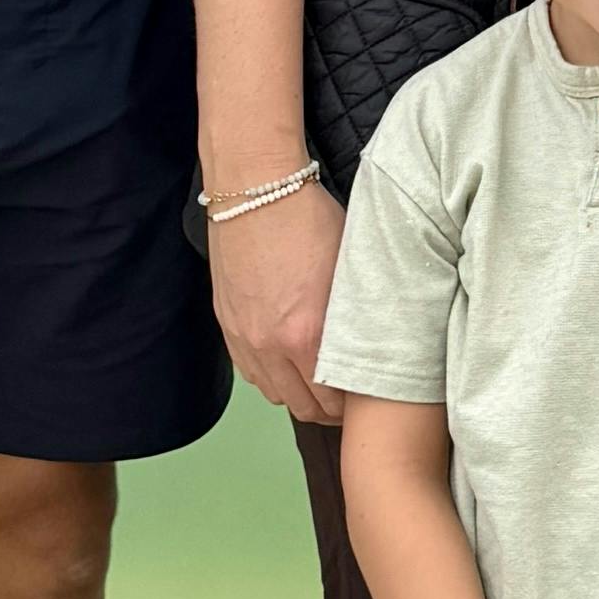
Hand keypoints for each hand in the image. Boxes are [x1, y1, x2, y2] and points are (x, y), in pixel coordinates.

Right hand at [208, 173, 345, 424]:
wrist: (254, 188)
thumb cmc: (308, 219)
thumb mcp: (348, 270)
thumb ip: (355, 319)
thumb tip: (372, 348)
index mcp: (306, 334)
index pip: (333, 400)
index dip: (354, 406)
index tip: (369, 398)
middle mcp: (270, 345)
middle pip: (304, 407)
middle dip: (330, 410)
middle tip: (349, 398)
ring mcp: (243, 337)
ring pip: (274, 394)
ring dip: (299, 395)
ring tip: (319, 380)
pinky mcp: (226, 325)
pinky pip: (250, 373)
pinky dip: (271, 377)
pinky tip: (288, 361)